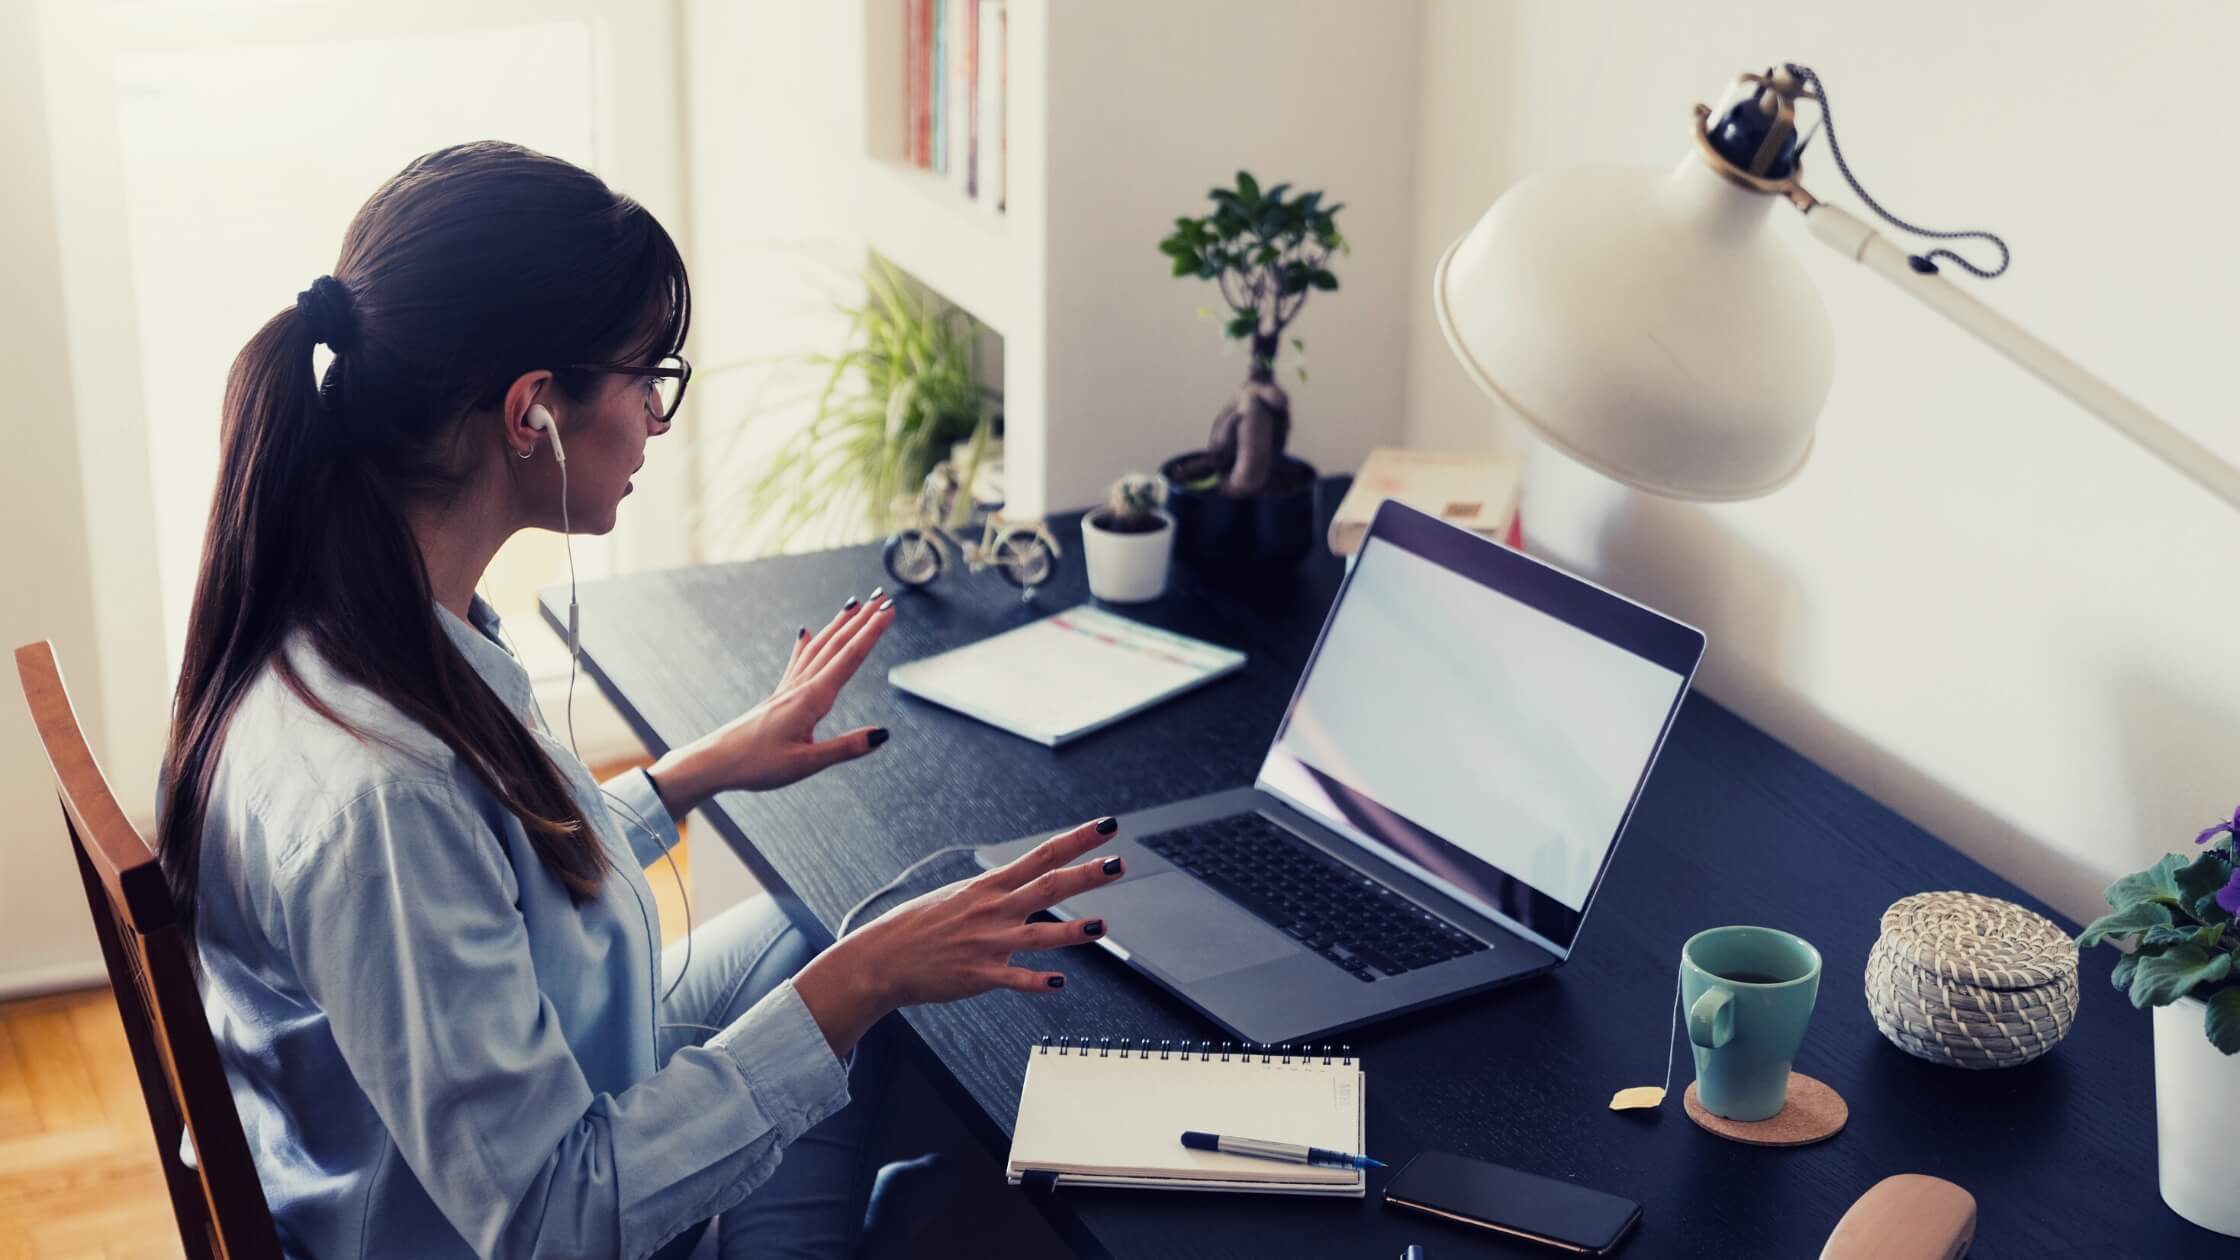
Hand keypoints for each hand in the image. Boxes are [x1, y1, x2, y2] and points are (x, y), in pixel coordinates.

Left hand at [651, 591, 894, 810]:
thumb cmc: (756, 764)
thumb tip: (882, 735)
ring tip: (854, 605)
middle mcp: (800, 687)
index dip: (872, 633)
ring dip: (839, 626)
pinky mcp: (779, 696)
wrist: (715, 762)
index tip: (889, 611)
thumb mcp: (807, 763)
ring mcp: (788, 689)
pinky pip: (798, 662)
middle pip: (837, 645)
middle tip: (883, 598)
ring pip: (819, 648)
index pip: (849, 658)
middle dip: (863, 620)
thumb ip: (846, 748)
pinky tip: (806, 633)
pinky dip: (806, 644)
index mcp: (811, 699)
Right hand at [793, 817, 1125, 1054]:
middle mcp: (992, 910)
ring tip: (1102, 926)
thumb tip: (1017, 883)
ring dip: (1072, 931)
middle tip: (1119, 863)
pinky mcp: (979, 975)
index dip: (1077, 840)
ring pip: (1038, 935)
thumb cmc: (916, 927)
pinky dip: (1039, 981)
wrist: (880, 959)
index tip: (1105, 826)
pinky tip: (1061, 983)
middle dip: (1086, 875)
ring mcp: (987, 943)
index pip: (1041, 855)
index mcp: (988, 887)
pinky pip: (1015, 979)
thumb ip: (992, 892)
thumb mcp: (955, 896)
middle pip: (1048, 887)